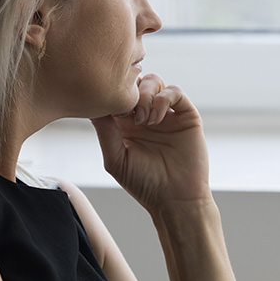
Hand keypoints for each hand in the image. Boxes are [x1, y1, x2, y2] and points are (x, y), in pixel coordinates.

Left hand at [91, 74, 210, 211]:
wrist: (175, 199)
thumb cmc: (143, 183)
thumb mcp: (116, 159)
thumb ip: (105, 131)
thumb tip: (93, 105)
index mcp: (125, 123)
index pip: (116, 94)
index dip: (111, 94)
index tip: (109, 110)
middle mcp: (145, 115)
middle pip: (134, 81)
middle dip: (128, 91)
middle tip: (126, 113)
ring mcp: (165, 113)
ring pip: (153, 81)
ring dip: (145, 95)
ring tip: (143, 120)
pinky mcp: (186, 115)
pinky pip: (175, 92)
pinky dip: (163, 99)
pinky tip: (156, 119)